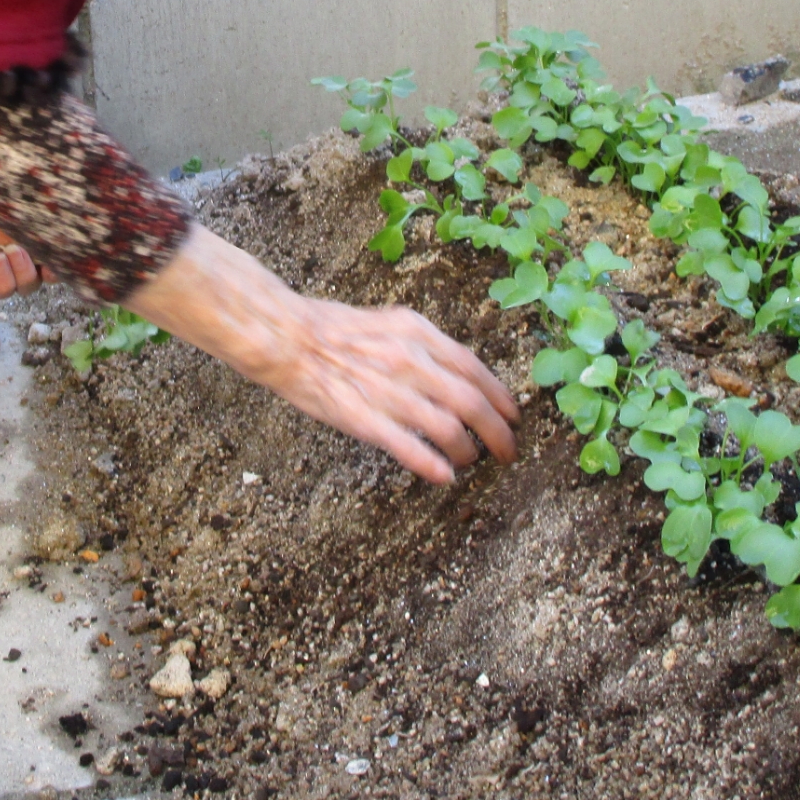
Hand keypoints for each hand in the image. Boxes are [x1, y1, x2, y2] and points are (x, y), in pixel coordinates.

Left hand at [0, 170, 41, 310]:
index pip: (47, 264)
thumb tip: (64, 196)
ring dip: (2, 282)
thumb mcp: (12, 176)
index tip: (54, 262)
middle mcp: (4, 248)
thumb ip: (33, 191)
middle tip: (14, 250)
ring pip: (0, 290)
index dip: (54, 271)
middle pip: (26, 283)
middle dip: (25, 274)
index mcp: (23, 230)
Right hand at [131, 227, 517, 483]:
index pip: (475, 369)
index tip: (514, 415)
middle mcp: (411, 361)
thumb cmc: (332, 329)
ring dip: (467, 450)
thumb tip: (456, 373)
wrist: (286, 337)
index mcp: (418, 333)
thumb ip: (424, 346)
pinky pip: (411, 448)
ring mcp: (389, 391)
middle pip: (472, 403)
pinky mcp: (365, 419)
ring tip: (471, 461)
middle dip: (497, 432)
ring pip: (448, 429)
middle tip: (508, 450)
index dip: (501, 396)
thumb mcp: (389, 323)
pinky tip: (444, 476)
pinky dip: (434, 466)